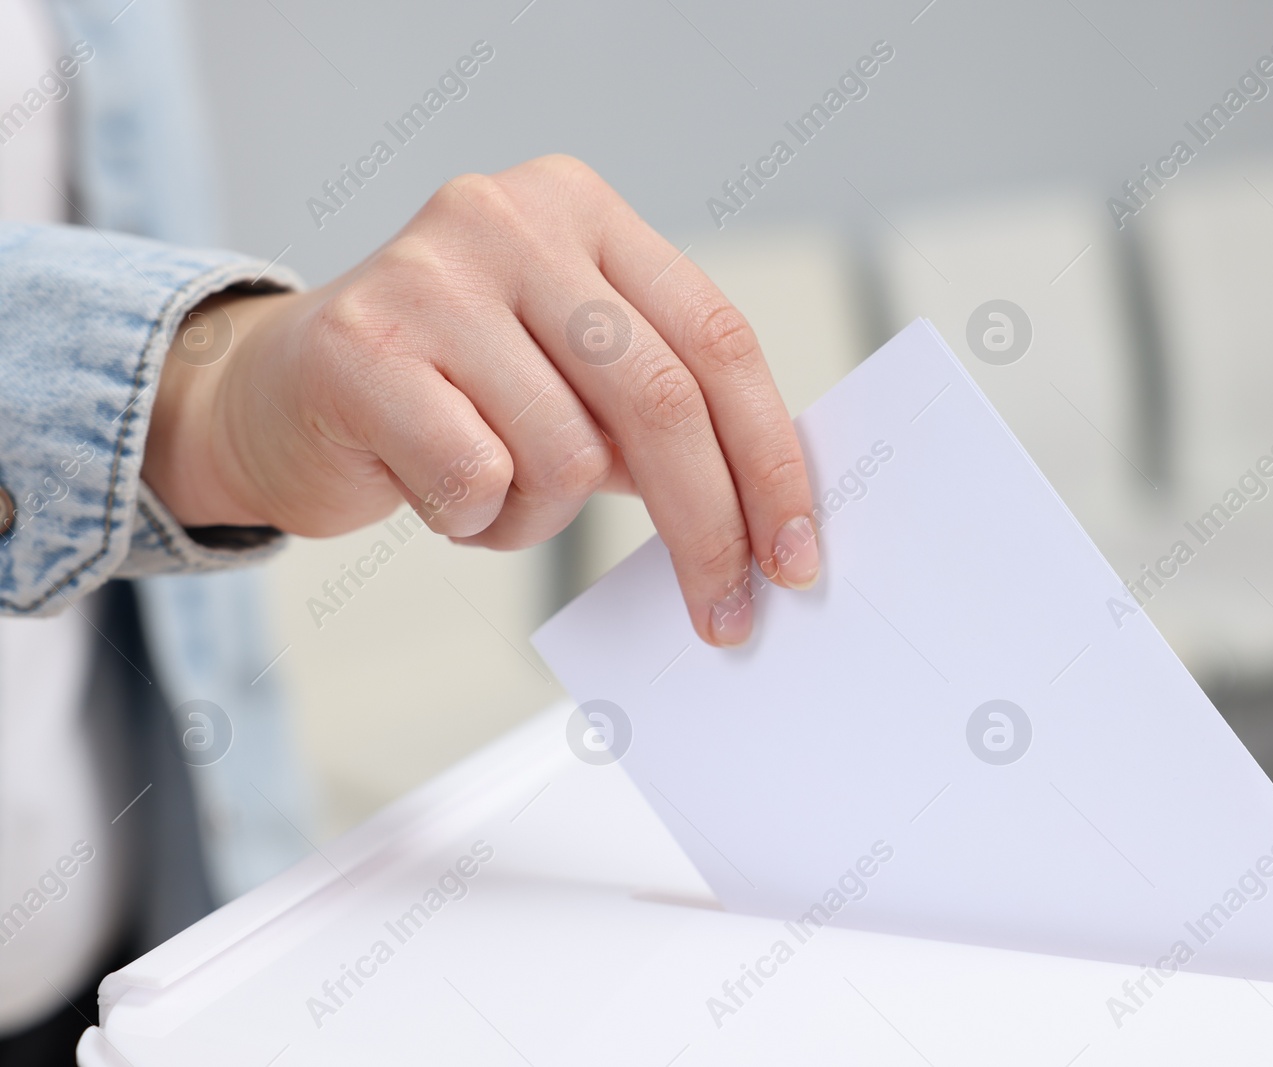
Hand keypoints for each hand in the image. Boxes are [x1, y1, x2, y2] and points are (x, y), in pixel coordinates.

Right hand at [144, 155, 819, 645]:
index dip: (770, 458)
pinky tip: (433, 489)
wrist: (272, 394)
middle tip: (725, 613)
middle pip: (663, 399)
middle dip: (708, 527)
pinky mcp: (360, 344)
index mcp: (584, 210)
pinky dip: (475, 521)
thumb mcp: (569, 375)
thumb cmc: (446, 393)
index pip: (717, 339)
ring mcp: (431, 273)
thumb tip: (769, 513)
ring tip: (490, 494)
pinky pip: (479, 480)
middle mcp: (512, 218)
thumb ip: (657, 411)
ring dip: (544, 517)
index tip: (793, 551)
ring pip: (566, 455)